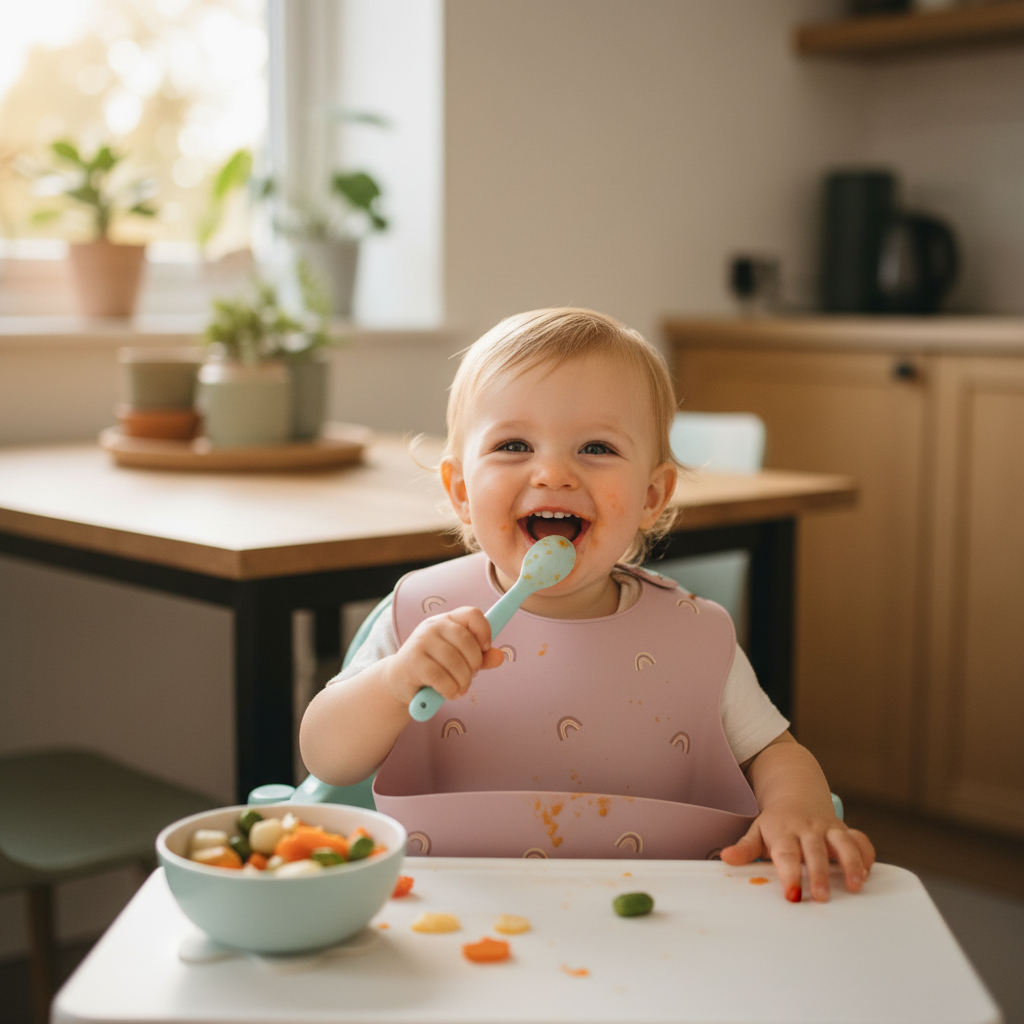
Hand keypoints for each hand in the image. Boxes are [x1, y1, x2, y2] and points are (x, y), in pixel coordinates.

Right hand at [383, 606, 504, 709]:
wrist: (399, 681)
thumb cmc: (434, 667)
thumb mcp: (460, 660)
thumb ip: (481, 658)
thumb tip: (500, 657)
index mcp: (448, 620)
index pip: (472, 614)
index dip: (484, 631)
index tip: (485, 648)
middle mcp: (433, 626)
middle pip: (467, 641)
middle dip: (474, 665)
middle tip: (470, 677)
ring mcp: (421, 642)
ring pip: (455, 662)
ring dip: (463, 681)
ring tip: (460, 689)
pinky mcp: (413, 662)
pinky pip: (441, 677)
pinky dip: (450, 690)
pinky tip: (450, 693)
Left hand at [721, 804, 875, 902]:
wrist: (795, 792)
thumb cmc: (776, 822)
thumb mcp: (757, 832)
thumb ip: (745, 848)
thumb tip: (726, 858)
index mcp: (784, 832)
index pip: (786, 854)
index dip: (789, 874)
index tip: (792, 895)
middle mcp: (807, 829)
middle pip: (815, 850)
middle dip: (819, 874)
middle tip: (821, 897)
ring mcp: (828, 828)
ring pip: (842, 842)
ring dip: (850, 863)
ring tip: (855, 886)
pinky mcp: (844, 830)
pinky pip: (859, 840)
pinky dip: (866, 854)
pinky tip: (867, 873)